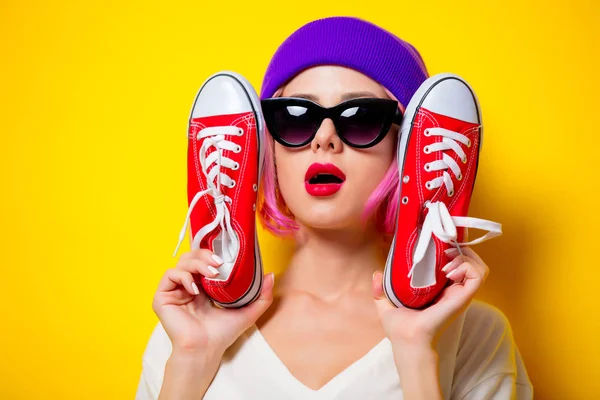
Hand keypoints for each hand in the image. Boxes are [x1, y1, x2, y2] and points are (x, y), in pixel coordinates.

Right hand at [152, 248, 274, 357]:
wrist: (206, 349)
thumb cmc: (223, 334)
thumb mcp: (249, 311)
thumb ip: (262, 295)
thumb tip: (270, 275)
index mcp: (204, 286)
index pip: (204, 259)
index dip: (213, 253)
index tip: (226, 257)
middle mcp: (188, 285)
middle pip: (191, 256)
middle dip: (204, 255)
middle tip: (219, 262)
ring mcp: (175, 291)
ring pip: (181, 262)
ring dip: (196, 263)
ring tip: (210, 273)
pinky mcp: (163, 297)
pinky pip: (170, 275)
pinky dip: (183, 276)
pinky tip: (194, 288)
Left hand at [372, 246, 488, 348]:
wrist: (407, 340)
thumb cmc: (400, 329)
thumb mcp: (386, 305)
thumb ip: (380, 290)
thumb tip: (376, 274)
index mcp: (440, 291)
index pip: (455, 267)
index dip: (452, 252)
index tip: (438, 246)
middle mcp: (453, 291)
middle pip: (472, 264)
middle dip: (461, 251)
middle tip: (445, 251)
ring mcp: (459, 294)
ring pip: (480, 269)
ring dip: (466, 258)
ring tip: (447, 263)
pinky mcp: (462, 298)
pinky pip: (478, 276)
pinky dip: (467, 267)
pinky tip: (449, 271)